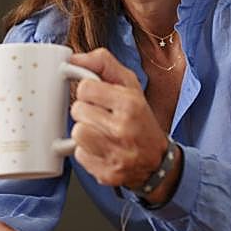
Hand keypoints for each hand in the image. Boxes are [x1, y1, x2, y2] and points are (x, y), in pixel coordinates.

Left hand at [68, 48, 178, 201]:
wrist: (157, 160)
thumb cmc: (140, 118)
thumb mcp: (130, 85)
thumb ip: (103, 64)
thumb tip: (74, 58)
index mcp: (129, 103)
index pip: (85, 88)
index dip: (89, 91)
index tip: (98, 97)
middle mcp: (123, 128)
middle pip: (77, 110)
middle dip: (87, 112)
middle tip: (102, 116)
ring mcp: (115, 153)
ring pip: (77, 132)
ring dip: (85, 132)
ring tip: (100, 132)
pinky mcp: (106, 173)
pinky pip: (79, 155)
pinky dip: (87, 152)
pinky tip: (102, 148)